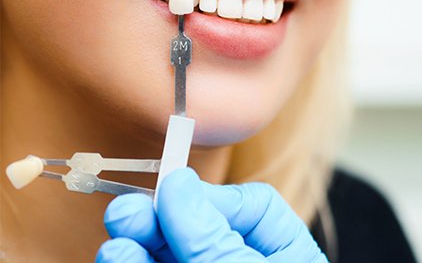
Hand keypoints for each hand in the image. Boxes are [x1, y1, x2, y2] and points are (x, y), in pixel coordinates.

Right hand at [96, 167, 326, 261]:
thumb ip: (213, 238)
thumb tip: (179, 184)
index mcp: (285, 254)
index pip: (253, 206)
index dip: (211, 195)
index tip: (173, 189)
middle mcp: (245, 261)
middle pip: (201, 229)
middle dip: (162, 217)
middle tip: (128, 210)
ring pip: (172, 252)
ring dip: (141, 241)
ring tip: (119, 232)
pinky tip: (119, 255)